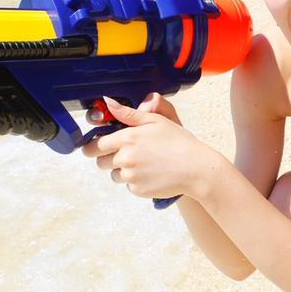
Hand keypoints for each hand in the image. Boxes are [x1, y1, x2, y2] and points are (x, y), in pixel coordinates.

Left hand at [82, 94, 205, 199]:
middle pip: (101, 162)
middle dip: (110, 158)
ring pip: (115, 175)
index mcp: (127, 139)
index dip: (94, 146)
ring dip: (124, 170)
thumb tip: (107, 102)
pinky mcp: (137, 190)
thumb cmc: (178, 142)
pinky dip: (136, 181)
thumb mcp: (155, 121)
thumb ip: (128, 113)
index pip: (95, 146)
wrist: (196, 169)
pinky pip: (129, 186)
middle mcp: (125, 158)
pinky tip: (152, 173)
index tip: (98, 147)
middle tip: (130, 154)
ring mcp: (130, 176)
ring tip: (145, 163)